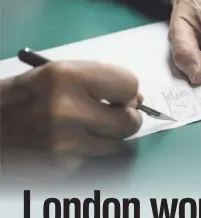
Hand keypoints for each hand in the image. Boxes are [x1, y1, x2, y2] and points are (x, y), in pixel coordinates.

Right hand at [0, 61, 142, 159]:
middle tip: (112, 114)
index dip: (126, 90)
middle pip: (130, 120)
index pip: (128, 84)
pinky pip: (94, 157)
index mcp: (66, 76)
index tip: (118, 94)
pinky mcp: (61, 165)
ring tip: (82, 126)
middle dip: (125, 117)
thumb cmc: (24, 96)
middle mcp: (67, 109)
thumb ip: (98, 81)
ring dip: (107, 136)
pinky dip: (87, 150)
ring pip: (117, 143)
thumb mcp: (56, 74)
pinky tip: (65, 141)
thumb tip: (138, 98)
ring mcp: (64, 141)